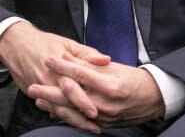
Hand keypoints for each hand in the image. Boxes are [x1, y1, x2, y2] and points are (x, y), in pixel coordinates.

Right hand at [0, 22, 109, 132]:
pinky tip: (70, 120)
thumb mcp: (68, 43)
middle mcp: (49, 78)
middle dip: (79, 115)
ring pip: (57, 107)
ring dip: (71, 118)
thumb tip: (106, 60)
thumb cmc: (43, 42)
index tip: (96, 110)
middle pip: (65, 100)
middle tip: (95, 125)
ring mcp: (40, 87)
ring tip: (86, 126)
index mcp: (60, 64)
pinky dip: (59, 114)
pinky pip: (47, 106)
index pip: (74, 85)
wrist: (16, 44)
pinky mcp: (33, 92)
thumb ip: (88, 53)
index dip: (84, 99)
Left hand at [28, 55, 164, 127]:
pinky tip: (54, 111)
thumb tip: (68, 59)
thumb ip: (90, 64)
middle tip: (32, 87)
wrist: (153, 99)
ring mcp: (103, 117)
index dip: (62, 66)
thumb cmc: (134, 80)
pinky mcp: (103, 125)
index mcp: (109, 84)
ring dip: (53, 106)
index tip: (48, 59)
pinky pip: (79, 121)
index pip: (79, 74)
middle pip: (70, 96)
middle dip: (48, 91)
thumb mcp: (114, 67)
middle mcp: (105, 103)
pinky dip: (65, 116)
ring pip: (72, 112)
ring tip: (38, 99)